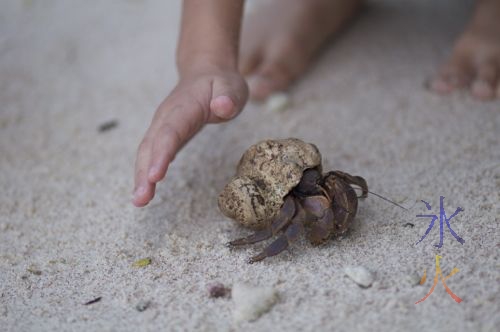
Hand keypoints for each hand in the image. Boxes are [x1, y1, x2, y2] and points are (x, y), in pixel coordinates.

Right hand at [132, 69, 247, 206]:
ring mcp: (162, 125)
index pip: (171, 132)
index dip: (162, 154)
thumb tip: (222, 106)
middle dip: (144, 173)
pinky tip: (144, 192)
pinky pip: (150, 154)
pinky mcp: (163, 134)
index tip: (155, 176)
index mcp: (184, 107)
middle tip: (141, 199)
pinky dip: (145, 172)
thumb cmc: (219, 83)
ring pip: (146, 152)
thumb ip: (228, 96)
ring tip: (139, 201)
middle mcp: (167, 117)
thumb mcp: (232, 85)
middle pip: (151, 146)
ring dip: (140, 177)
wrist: (205, 71)